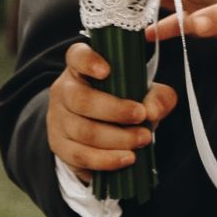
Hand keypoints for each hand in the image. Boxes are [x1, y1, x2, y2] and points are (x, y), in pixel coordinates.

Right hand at [47, 41, 178, 180]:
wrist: (100, 132)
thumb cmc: (122, 102)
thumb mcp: (144, 93)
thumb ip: (157, 97)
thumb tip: (152, 111)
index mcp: (81, 67)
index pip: (77, 56)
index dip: (89, 62)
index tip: (106, 71)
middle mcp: (64, 90)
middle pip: (81, 99)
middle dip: (115, 110)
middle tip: (141, 116)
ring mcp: (58, 119)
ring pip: (83, 131)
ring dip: (117, 138)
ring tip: (142, 139)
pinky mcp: (60, 145)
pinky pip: (81, 155)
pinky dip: (106, 159)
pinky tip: (127, 158)